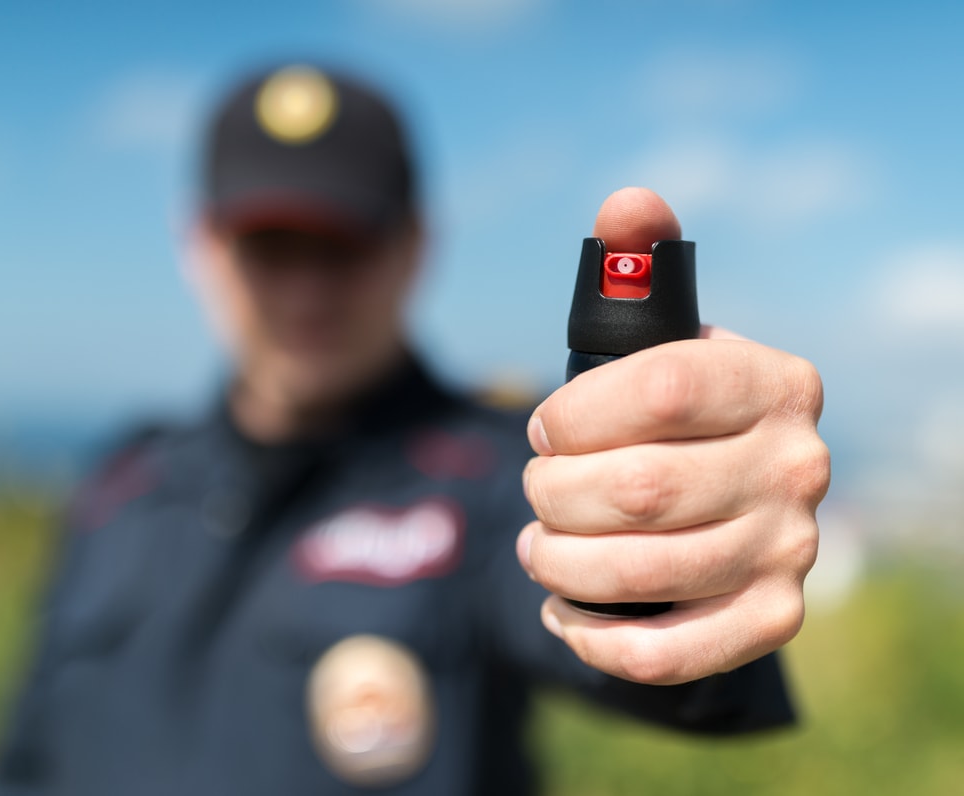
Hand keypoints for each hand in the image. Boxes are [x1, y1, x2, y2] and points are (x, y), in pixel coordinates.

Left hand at [517, 188, 828, 684]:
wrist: (723, 502)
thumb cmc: (667, 415)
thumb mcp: (653, 339)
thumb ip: (635, 267)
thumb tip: (629, 202)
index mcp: (773, 381)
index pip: (663, 387)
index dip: (575, 413)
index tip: (542, 430)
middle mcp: (798, 465)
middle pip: (641, 488)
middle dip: (553, 494)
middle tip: (535, 491)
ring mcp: (792, 548)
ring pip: (644, 570)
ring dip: (560, 562)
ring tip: (538, 546)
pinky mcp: (771, 618)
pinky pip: (672, 652)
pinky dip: (598, 639)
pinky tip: (564, 611)